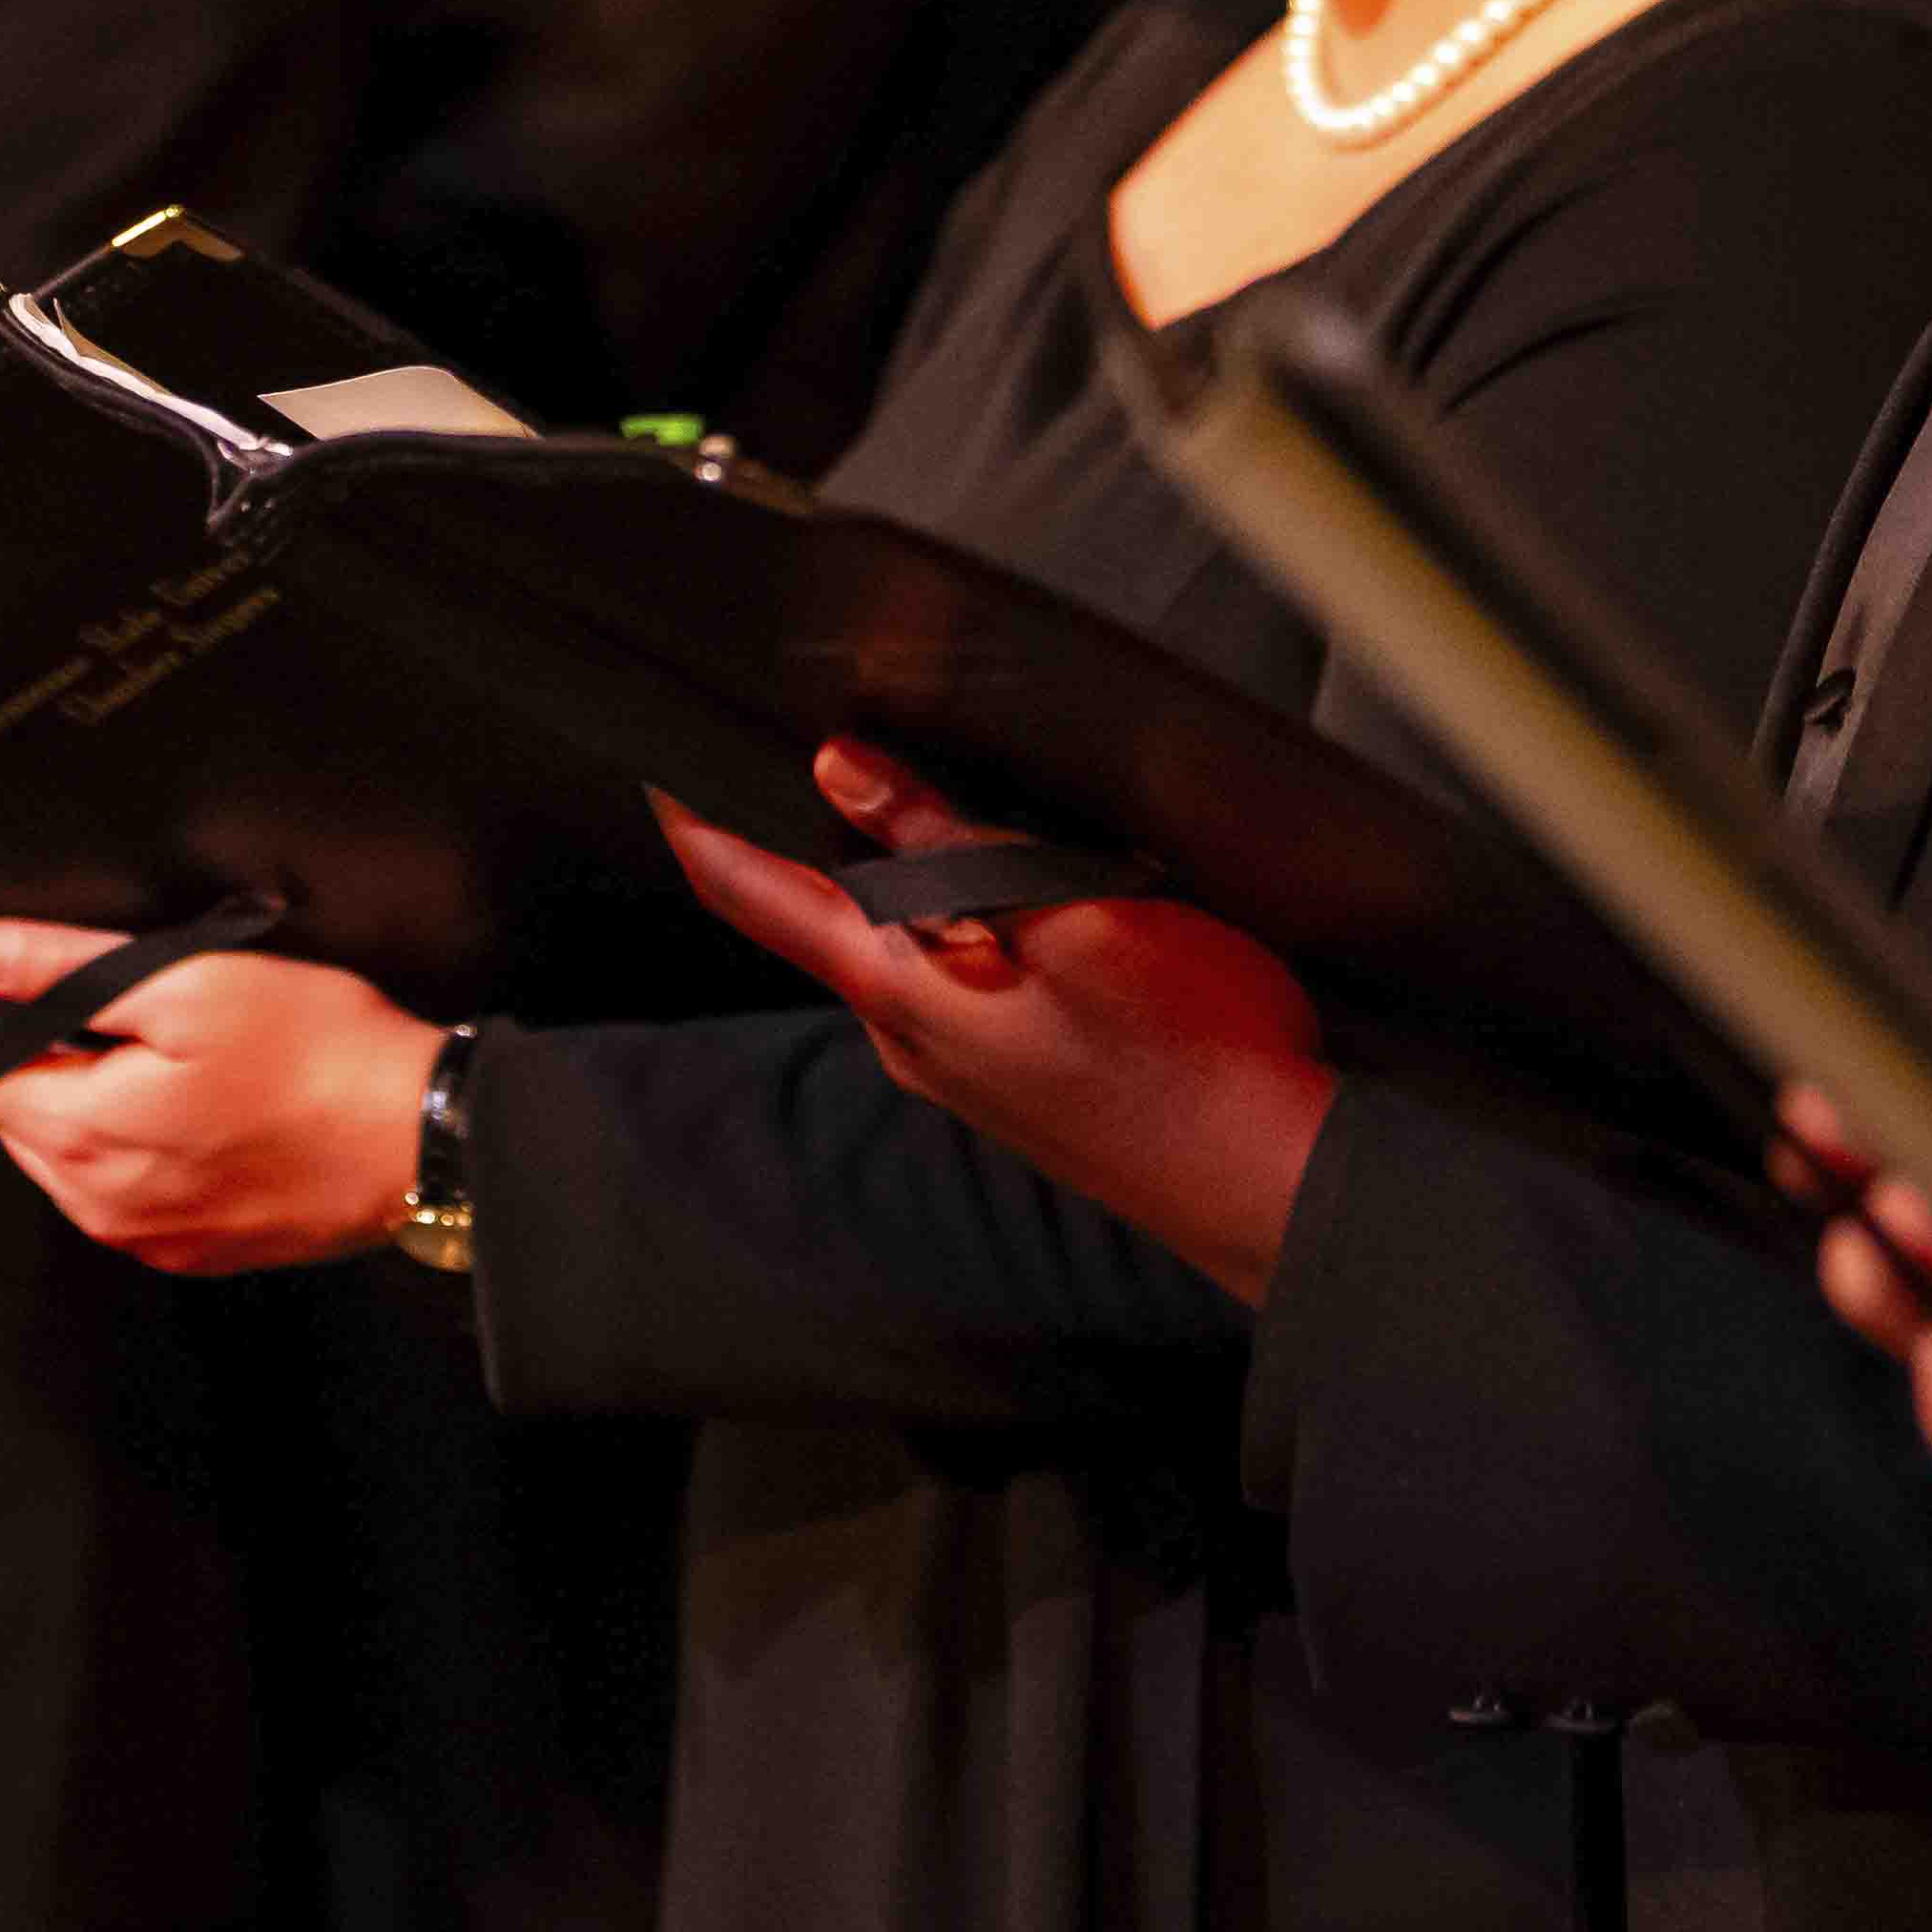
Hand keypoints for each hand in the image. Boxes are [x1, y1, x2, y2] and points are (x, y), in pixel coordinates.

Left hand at [0, 920, 441, 1271]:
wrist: (420, 1137)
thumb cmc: (318, 1049)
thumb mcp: (190, 980)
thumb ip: (66, 969)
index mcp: (82, 1134)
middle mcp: (95, 1203)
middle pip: (9, 1112)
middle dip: (23, 1050)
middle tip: (86, 990)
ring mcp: (141, 1235)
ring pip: (61, 1153)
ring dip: (75, 1096)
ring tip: (149, 1042)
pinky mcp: (186, 1250)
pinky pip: (116, 1190)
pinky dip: (124, 1141)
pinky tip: (185, 1100)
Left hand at [657, 741, 1337, 1300]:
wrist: (1275, 1186)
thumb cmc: (1193, 1057)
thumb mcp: (1075, 913)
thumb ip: (951, 846)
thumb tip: (845, 771)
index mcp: (903, 991)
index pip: (756, 893)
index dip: (697, 823)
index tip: (656, 766)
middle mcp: (909, 1038)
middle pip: (819, 915)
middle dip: (801, 832)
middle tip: (795, 745)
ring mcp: (959, 1067)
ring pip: (892, 943)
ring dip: (884, 875)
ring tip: (898, 795)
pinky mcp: (1012, 1077)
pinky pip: (948, 977)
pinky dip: (945, 918)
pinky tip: (995, 889)